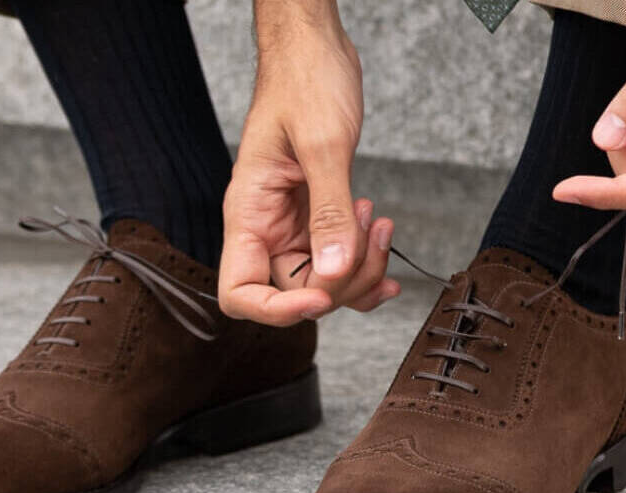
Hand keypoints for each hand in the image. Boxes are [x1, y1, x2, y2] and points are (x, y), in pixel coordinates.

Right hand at [218, 0, 398, 325]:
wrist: (317, 50)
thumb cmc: (304, 81)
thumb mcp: (322, 144)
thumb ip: (328, 211)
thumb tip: (331, 271)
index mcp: (247, 214)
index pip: (240, 292)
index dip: (279, 309)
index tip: (322, 293)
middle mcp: (265, 227)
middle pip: (295, 292)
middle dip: (341, 280)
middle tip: (370, 234)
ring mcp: (292, 225)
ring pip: (324, 280)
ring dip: (360, 268)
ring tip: (380, 222)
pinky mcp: (318, 217)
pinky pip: (338, 260)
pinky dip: (365, 263)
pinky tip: (386, 244)